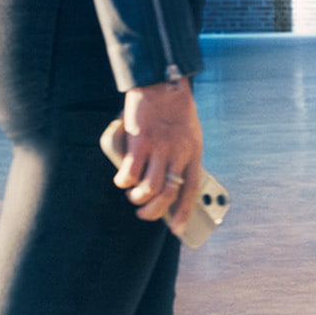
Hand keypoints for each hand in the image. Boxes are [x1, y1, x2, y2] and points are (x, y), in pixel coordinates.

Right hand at [114, 78, 204, 233]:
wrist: (163, 84)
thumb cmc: (176, 111)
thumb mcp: (188, 134)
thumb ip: (180, 156)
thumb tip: (165, 182)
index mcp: (193, 152)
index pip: (191, 188)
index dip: (184, 212)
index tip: (178, 230)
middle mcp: (178, 153)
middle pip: (168, 194)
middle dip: (154, 211)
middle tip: (144, 212)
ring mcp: (159, 148)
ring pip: (148, 188)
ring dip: (137, 198)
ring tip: (133, 194)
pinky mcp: (140, 142)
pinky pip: (129, 173)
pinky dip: (123, 181)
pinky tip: (122, 179)